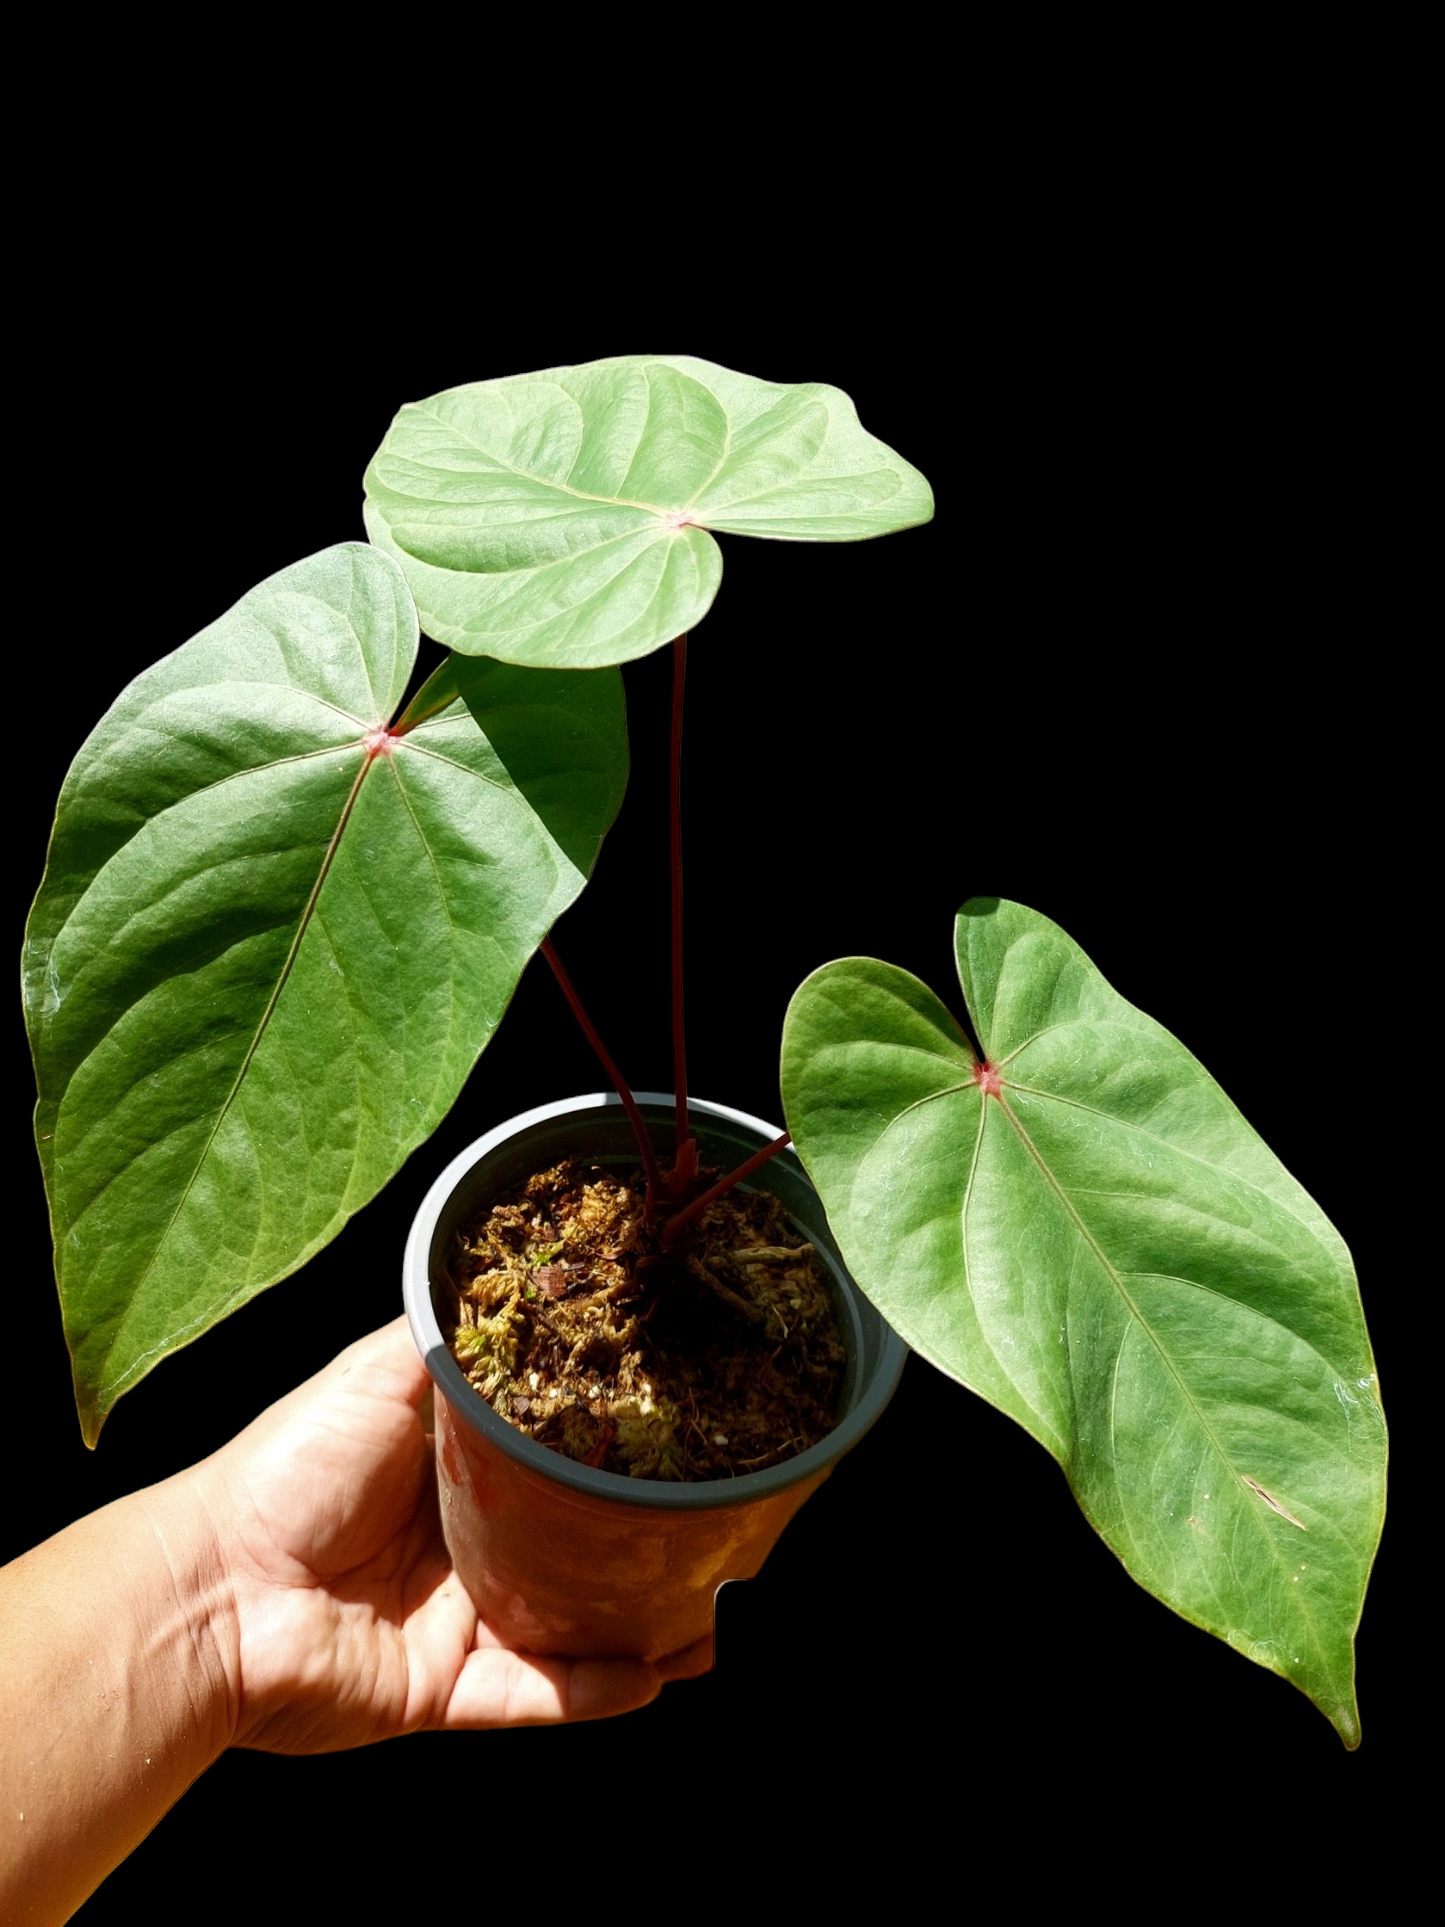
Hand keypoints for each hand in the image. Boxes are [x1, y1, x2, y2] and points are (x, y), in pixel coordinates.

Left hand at [187, 1316, 693, 1752]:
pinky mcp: (443, 1691)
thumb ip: (448, 1336)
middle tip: (721, 1529)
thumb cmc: (289, 1468)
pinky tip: (653, 1671)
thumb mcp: (378, 1373)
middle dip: (645, 1545)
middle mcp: (463, 1545)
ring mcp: (456, 1622)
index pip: (552, 1459)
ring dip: (642, 1627)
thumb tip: (516, 1272)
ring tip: (710, 1614)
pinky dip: (593, 1690)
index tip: (683, 1429)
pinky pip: (534, 1696)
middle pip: (575, 1547)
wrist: (212, 1592)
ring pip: (572, 1628)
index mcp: (451, 1472)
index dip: (614, 1451)